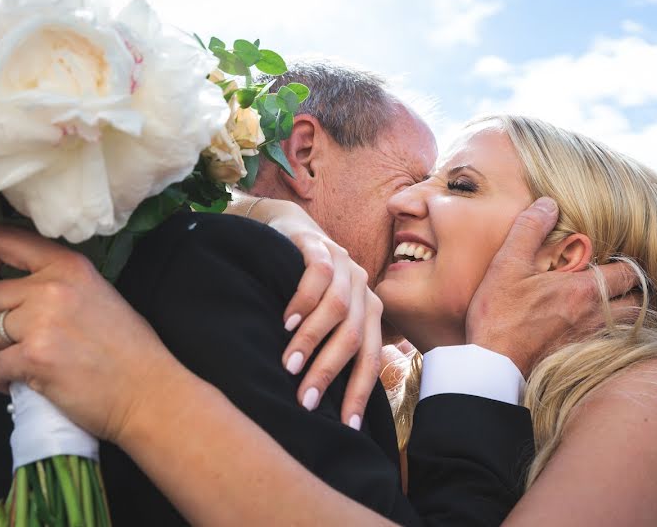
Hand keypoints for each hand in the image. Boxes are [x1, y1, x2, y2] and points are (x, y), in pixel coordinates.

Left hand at [0, 226, 165, 442]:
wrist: (147, 390)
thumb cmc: (128, 348)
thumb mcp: (98, 293)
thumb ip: (57, 283)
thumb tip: (12, 290)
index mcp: (68, 265)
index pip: (3, 240)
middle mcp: (52, 287)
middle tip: (10, 338)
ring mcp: (41, 322)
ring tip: (24, 362)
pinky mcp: (33, 357)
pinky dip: (1, 381)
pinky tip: (23, 383)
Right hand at [277, 219, 381, 429]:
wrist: (289, 230)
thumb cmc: (305, 286)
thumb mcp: (325, 316)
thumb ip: (332, 346)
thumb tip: (327, 402)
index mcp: (369, 311)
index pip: (370, 357)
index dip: (359, 392)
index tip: (347, 426)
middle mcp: (363, 289)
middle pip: (355, 337)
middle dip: (330, 372)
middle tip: (306, 400)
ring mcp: (344, 265)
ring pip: (337, 308)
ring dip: (313, 340)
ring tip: (291, 365)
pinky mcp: (319, 245)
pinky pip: (317, 274)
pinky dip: (303, 301)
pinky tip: (286, 322)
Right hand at [465, 197, 639, 375]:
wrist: (492, 363)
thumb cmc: (499, 314)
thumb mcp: (508, 264)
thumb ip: (530, 229)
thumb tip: (549, 204)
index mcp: (585, 289)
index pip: (630, 272)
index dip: (629, 263)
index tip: (616, 257)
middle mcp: (596, 316)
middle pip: (639, 302)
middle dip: (634, 289)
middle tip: (620, 280)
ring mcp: (591, 340)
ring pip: (630, 326)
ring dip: (626, 312)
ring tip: (612, 302)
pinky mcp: (581, 358)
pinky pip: (614, 345)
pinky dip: (613, 334)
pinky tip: (594, 326)